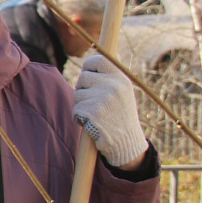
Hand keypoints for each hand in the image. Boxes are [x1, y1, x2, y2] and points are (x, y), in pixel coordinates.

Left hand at [73, 54, 146, 168]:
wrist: (126, 142)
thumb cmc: (121, 116)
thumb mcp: (122, 92)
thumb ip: (108, 78)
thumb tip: (90, 65)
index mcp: (121, 79)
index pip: (99, 60)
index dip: (89, 65)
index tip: (87, 72)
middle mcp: (113, 86)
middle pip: (83, 78)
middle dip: (83, 89)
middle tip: (94, 102)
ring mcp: (102, 99)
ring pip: (77, 95)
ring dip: (81, 105)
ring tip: (97, 114)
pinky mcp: (92, 112)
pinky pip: (75, 109)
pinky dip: (79, 117)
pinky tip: (92, 123)